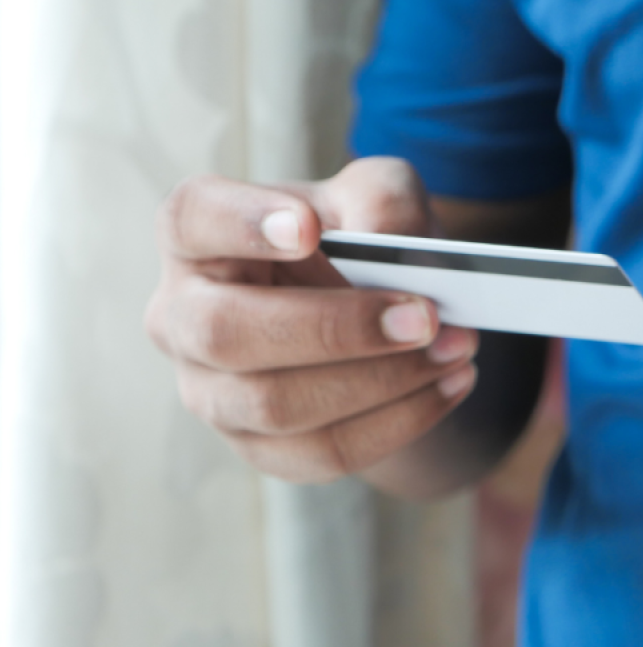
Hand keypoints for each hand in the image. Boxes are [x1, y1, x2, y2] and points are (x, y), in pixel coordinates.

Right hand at [145, 158, 478, 482]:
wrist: (376, 311)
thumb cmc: (357, 240)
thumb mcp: (378, 194)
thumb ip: (384, 200)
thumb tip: (389, 244)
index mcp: (197, 235)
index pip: (192, 218)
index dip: (243, 224)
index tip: (309, 227)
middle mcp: (183, 316)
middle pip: (227, 333)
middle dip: (336, 329)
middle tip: (426, 315)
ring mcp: (211, 391)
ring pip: (276, 405)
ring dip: (382, 381)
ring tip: (455, 349)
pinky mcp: (258, 447)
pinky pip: (321, 452)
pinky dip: (397, 421)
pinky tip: (450, 384)